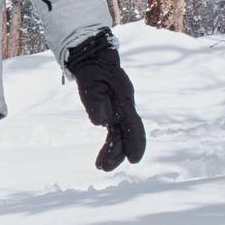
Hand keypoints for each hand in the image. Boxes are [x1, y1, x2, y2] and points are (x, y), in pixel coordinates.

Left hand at [64, 29, 145, 172]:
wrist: (92, 57)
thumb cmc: (92, 68)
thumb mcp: (90, 81)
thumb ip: (94, 100)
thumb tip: (101, 122)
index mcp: (123, 97)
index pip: (132, 123)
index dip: (134, 142)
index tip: (134, 160)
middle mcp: (124, 105)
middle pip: (126, 132)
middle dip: (118, 152)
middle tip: (104, 168)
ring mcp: (119, 108)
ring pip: (120, 134)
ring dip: (113, 151)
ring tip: (101, 167)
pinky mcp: (112, 111)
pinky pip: (114, 131)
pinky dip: (109, 144)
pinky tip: (103, 156)